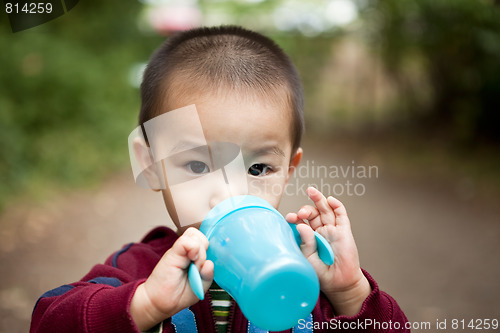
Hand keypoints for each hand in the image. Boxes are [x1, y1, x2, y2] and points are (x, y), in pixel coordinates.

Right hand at [130, 228, 213, 329]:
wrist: (159, 302)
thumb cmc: (179, 294)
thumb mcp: (200, 286)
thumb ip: (208, 275)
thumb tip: (209, 263)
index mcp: (193, 256)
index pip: (204, 242)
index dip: (208, 252)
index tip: (202, 268)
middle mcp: (186, 251)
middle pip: (201, 237)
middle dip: (205, 250)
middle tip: (198, 267)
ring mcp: (179, 251)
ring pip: (195, 235)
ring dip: (200, 251)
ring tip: (194, 266)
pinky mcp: (172, 253)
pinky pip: (186, 241)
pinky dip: (193, 249)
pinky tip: (191, 261)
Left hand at [286, 187, 370, 315]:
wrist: (339, 283)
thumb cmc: (321, 273)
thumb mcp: (308, 258)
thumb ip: (306, 242)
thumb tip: (301, 225)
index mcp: (308, 237)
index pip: (301, 222)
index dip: (295, 217)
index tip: (290, 218)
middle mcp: (320, 231)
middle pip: (312, 213)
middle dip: (305, 209)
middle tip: (302, 213)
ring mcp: (332, 229)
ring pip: (325, 210)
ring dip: (318, 199)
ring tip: (311, 192)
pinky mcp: (344, 231)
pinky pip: (341, 214)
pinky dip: (336, 205)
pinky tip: (330, 199)